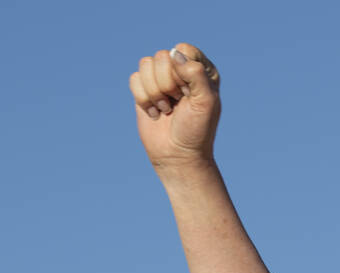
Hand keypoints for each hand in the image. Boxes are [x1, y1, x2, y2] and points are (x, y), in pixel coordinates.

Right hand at [129, 44, 220, 171]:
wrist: (177, 155)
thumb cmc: (196, 130)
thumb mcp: (205, 102)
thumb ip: (196, 74)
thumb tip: (174, 53)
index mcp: (202, 70)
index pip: (183, 50)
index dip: (181, 71)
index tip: (189, 93)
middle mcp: (181, 71)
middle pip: (162, 56)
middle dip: (167, 84)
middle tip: (178, 103)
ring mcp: (161, 79)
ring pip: (145, 65)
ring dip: (155, 92)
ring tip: (167, 108)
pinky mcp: (145, 90)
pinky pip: (134, 79)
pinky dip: (143, 99)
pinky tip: (156, 112)